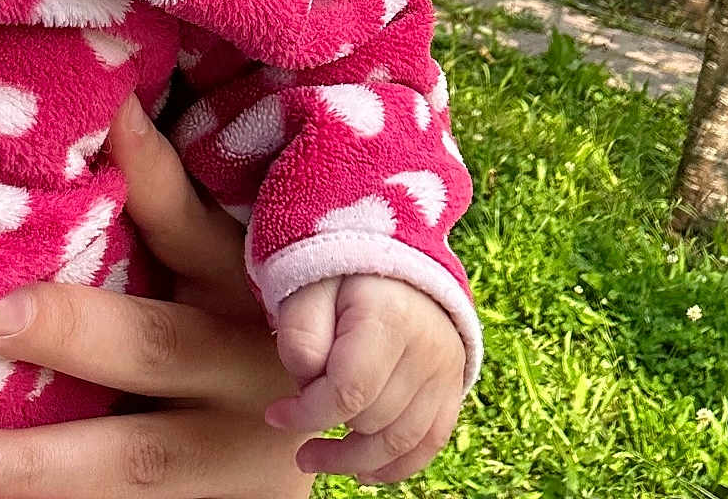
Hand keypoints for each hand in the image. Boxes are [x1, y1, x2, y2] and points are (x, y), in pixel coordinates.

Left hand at [0, 97, 313, 498]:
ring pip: (133, 460)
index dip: (146, 170)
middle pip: (158, 348)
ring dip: (33, 466)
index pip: (192, 219)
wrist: (322, 420)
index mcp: (252, 278)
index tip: (92, 120)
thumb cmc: (249, 308)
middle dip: (74, 333)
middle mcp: (251, 364)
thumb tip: (104, 99)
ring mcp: (231, 452)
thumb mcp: (227, 249)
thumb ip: (166, 195)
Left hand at [265, 275, 465, 484]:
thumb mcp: (310, 286)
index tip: (275, 415)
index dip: (306, 414)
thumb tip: (306, 387)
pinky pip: (430, 442)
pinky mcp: (451, 384)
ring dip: (354, 460)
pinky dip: (397, 466)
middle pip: (372, 419)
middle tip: (296, 412)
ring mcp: (445, 370)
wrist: (394, 257)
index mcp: (391, 317)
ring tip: (315, 456)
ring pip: (401, 442)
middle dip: (326, 427)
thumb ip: (300, 333)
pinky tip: (363, 470)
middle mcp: (428, 348)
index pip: (348, 391)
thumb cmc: (343, 272)